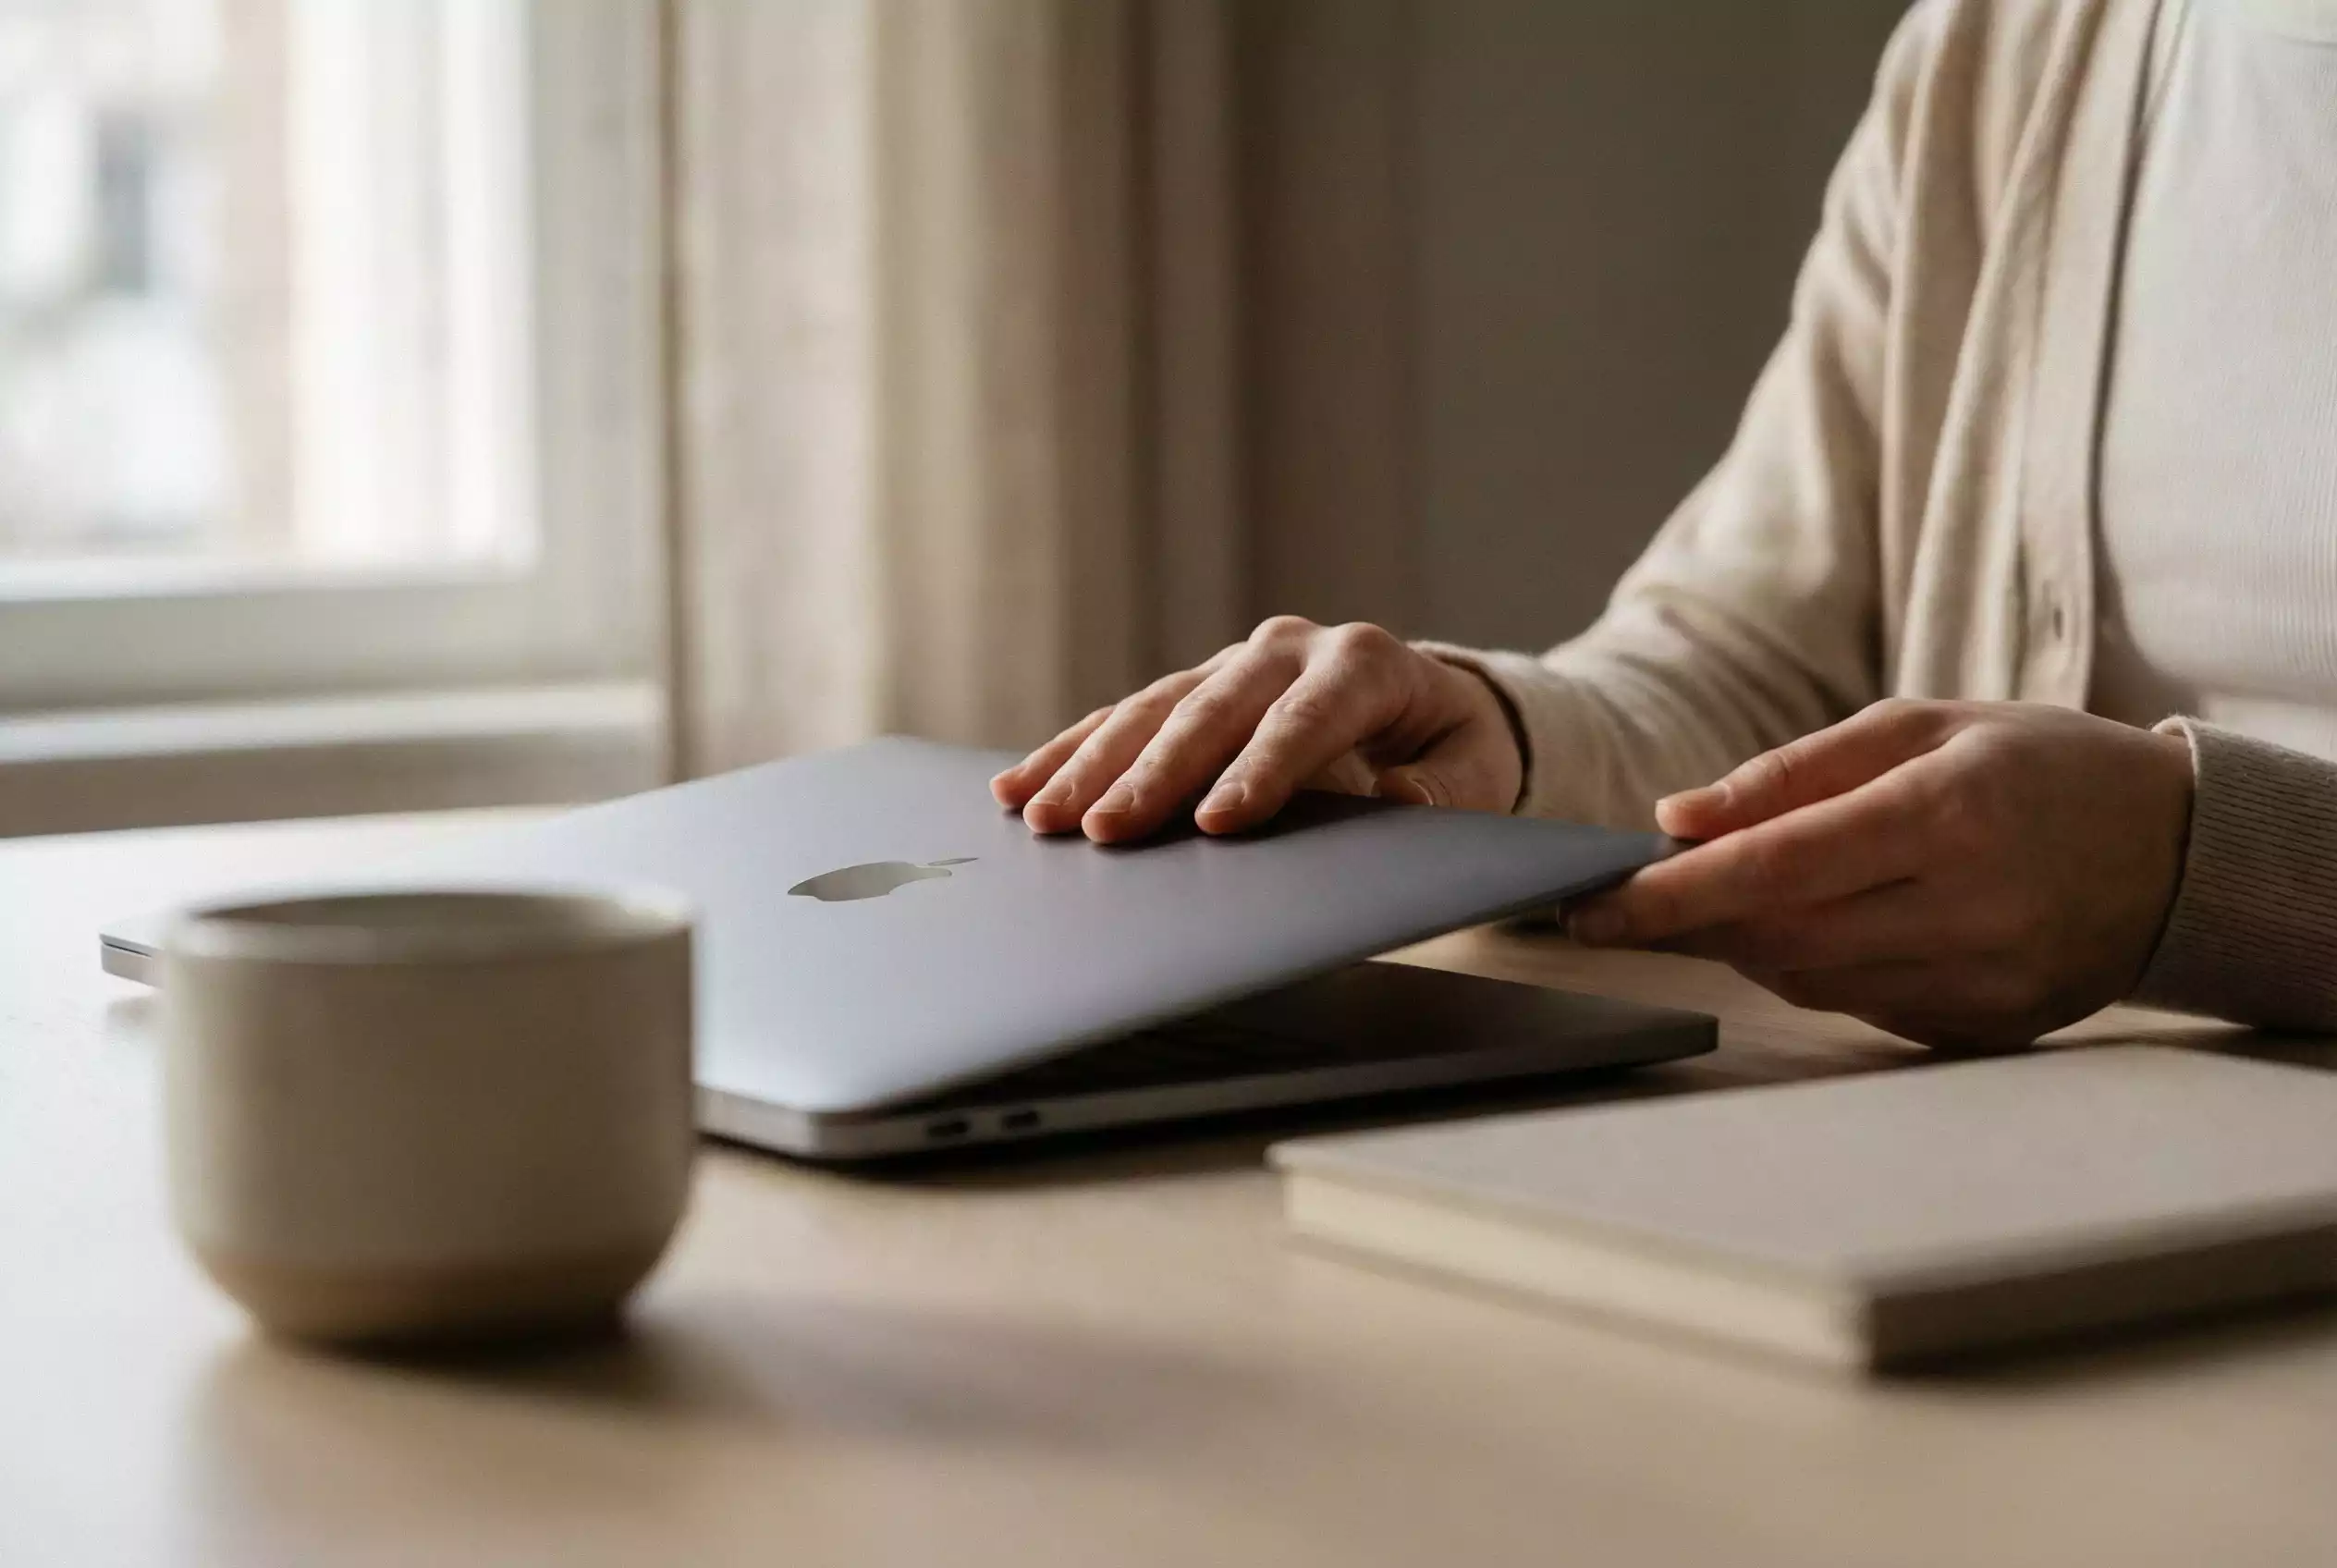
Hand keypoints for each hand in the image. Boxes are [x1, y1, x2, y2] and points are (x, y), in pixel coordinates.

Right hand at [991, 616, 1524, 842]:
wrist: (1429, 705)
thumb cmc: (1453, 748)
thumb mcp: (1475, 771)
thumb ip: (1442, 791)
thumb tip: (1396, 800)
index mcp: (1364, 663)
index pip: (1304, 719)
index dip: (1260, 770)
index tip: (1218, 822)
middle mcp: (1290, 648)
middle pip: (1211, 710)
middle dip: (1154, 774)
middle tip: (1106, 829)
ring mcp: (1236, 663)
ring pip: (1154, 708)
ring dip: (1093, 763)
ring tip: (1043, 815)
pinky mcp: (1196, 687)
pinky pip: (1126, 716)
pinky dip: (1073, 750)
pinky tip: (1022, 786)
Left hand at [1565, 699, 2193, 1047]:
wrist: (2178, 850)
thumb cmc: (2037, 766)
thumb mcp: (1920, 726)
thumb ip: (1793, 773)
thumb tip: (1679, 819)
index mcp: (1946, 814)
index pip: (1774, 868)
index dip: (1670, 894)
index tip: (1590, 906)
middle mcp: (1968, 908)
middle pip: (1779, 937)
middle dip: (1694, 921)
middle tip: (1638, 898)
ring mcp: (1983, 979)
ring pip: (1810, 981)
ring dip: (1748, 945)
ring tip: (1729, 901)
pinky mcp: (1987, 1026)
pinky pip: (1860, 1007)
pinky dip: (1816, 970)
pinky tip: (1823, 928)